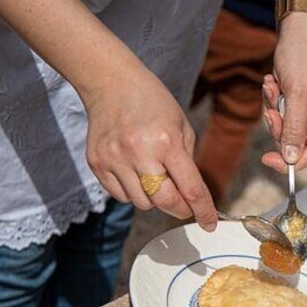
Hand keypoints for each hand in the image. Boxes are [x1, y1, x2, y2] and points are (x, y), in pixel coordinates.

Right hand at [81, 66, 216, 230]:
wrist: (111, 82)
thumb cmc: (153, 103)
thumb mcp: (182, 127)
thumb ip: (188, 164)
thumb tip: (191, 198)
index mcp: (166, 142)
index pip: (190, 189)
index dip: (203, 211)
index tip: (209, 224)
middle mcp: (139, 153)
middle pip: (164, 202)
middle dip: (179, 210)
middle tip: (184, 206)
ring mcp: (114, 159)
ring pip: (142, 203)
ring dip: (154, 199)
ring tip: (154, 175)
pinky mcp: (97, 163)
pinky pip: (120, 197)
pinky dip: (132, 192)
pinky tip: (134, 172)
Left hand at [261, 12, 306, 170]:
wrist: (298, 26)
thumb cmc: (301, 55)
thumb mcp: (296, 94)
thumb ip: (294, 129)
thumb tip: (291, 160)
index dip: (291, 160)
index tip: (266, 159)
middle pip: (301, 141)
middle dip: (280, 125)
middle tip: (269, 108)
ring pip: (291, 128)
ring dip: (276, 110)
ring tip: (272, 86)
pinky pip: (288, 114)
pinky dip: (277, 102)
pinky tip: (274, 83)